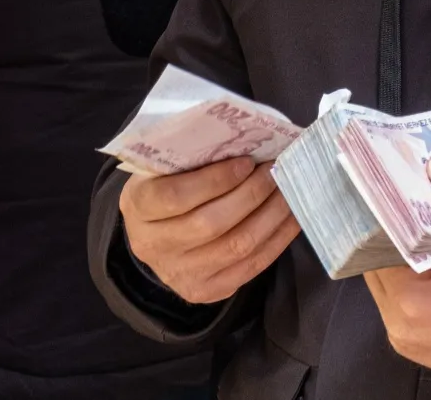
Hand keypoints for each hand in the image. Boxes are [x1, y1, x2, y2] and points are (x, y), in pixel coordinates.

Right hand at [118, 157, 300, 304]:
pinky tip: (292, 214)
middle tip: (276, 169)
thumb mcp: (166, 165)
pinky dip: (279, 237)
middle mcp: (153, 245)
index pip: (175, 196)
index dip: (216, 179)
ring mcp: (180, 274)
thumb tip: (248, 139)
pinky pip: (252, 265)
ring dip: (272, 214)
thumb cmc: (169, 184)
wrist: (156, 234)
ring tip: (288, 187)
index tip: (247, 161)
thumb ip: (194, 154)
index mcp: (138, 206)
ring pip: (237, 246)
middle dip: (252, 193)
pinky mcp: (208, 290)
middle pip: (211, 223)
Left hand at [365, 156, 430, 385]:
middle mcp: (401, 325)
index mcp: (413, 301)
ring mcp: (407, 338)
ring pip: (391, 281)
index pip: (378, 246)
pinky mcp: (418, 344)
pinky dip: (417, 278)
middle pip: (380, 263)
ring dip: (408, 255)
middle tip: (418, 200)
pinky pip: (404, 302)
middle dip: (398, 232)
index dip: (390, 213)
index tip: (400, 187)